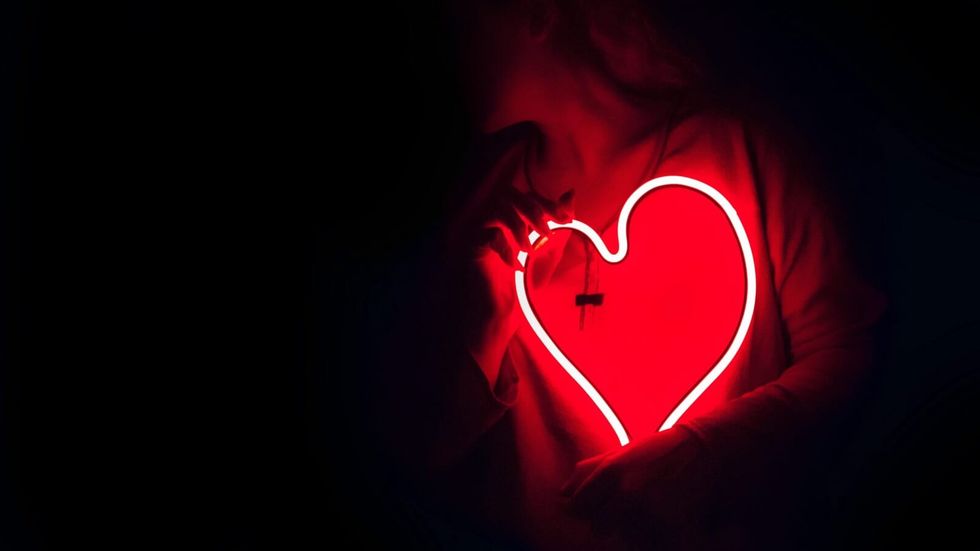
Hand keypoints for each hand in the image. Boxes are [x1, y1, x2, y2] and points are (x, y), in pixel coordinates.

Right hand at [456, 185, 574, 381]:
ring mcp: (483, 233)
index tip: (567, 219)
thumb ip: (561, 224)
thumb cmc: (528, 281)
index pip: (528, 196)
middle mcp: (497, 221)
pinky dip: (505, 248)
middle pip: (509, 194)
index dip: (548, 203)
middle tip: (547, 231)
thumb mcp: (552, 250)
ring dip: (517, 226)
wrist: (510, 312)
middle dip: (532, 209)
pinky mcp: (474, 249)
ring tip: (530, 250)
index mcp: (515, 218)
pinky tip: (515, 267)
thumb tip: (571, 193)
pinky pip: (487, 235)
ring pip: (496, 209)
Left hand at [560, 425, 717, 544]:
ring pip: (622, 537)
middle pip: (597, 527)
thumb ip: (588, 470)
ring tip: (646, 509)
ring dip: (629, 528)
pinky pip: (647, 541)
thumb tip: (562, 492)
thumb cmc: (657, 449)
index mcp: (610, 472)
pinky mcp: (669, 526)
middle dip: (606, 520)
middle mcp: (626, 493)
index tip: (592, 508)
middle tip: (623, 508)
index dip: (582, 509)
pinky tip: (658, 517)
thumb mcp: (620, 453)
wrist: (702, 449)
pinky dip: (650, 535)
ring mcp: (648, 512)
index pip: (577, 507)